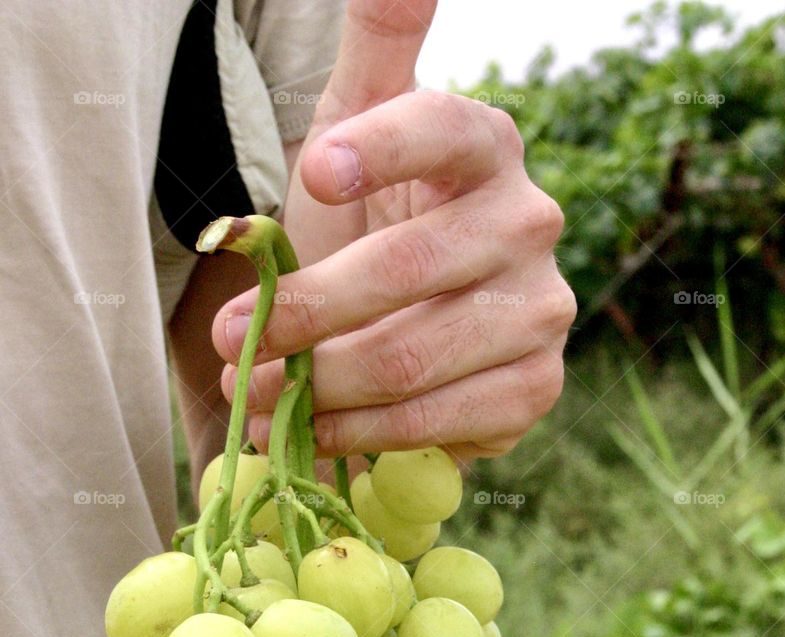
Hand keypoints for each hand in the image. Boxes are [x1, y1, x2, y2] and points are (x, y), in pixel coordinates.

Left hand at [212, 0, 575, 461]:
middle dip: (302, 314)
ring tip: (255, 395)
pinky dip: (356, 434)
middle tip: (231, 343)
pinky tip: (311, 433)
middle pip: (407, 270)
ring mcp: (543, 311)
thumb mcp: (357, 124)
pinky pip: (436, 420)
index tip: (314, 175)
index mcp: (486, 144)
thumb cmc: (368, 220)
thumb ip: (379, 43)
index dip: (379, 150)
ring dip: (316, 388)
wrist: (406, 326)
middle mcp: (531, 222)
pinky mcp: (536, 389)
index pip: (440, 129)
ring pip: (412, 358)